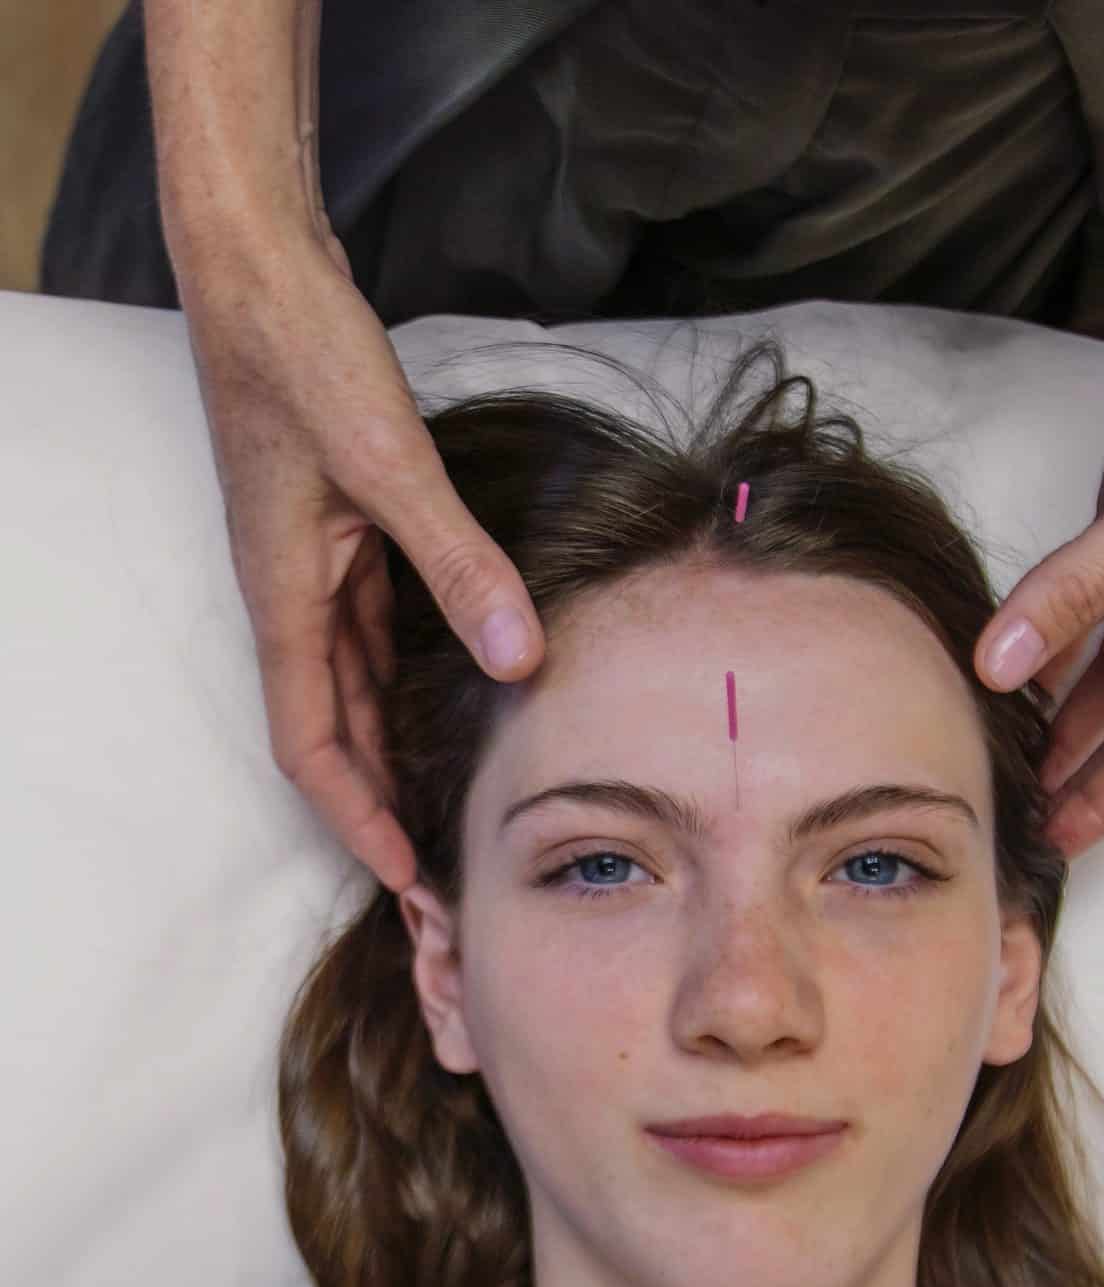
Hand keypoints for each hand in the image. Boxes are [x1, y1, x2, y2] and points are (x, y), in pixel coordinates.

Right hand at [176, 226, 545, 892]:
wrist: (257, 267)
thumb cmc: (299, 355)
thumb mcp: (386, 462)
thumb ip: (457, 563)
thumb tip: (521, 661)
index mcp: (287, 598)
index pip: (311, 746)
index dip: (357, 819)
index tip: (405, 878)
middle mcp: (295, 596)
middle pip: (335, 731)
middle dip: (380, 805)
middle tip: (440, 867)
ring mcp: (317, 564)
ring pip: (357, 685)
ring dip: (395, 748)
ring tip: (450, 803)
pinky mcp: (343, 529)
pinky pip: (375, 628)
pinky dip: (410, 674)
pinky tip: (460, 687)